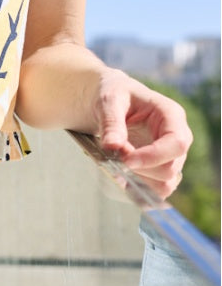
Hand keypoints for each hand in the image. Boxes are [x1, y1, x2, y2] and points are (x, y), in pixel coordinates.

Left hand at [94, 68, 192, 199]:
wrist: (111, 102)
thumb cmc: (114, 95)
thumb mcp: (108, 100)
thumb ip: (111, 122)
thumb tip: (112, 146)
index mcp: (171, 116)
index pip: (176, 143)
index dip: (153, 156)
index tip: (125, 160)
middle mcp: (177, 139)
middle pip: (170, 169)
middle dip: (140, 168)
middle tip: (114, 156)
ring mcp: (170, 157)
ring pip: (165, 184)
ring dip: (138, 181)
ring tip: (116, 164)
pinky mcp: (159, 170)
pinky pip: (155, 190)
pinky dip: (137, 189)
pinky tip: (119, 177)